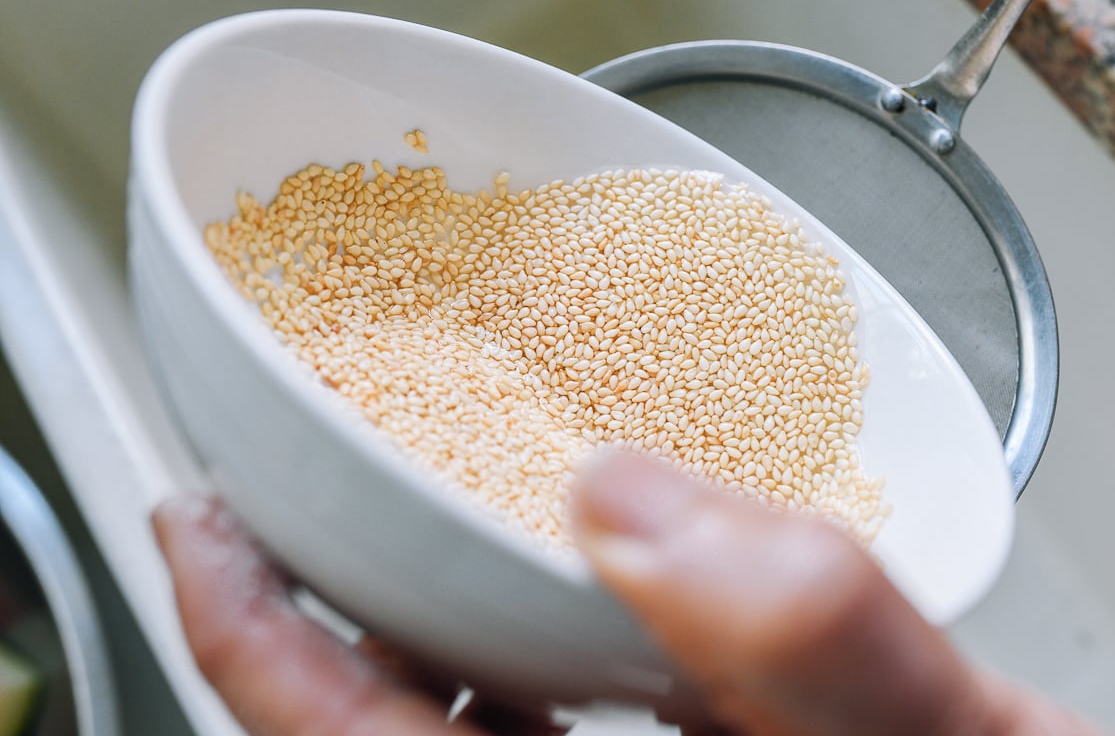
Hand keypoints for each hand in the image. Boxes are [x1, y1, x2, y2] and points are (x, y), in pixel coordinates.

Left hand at [153, 454, 1104, 735]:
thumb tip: (640, 508)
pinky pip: (551, 703)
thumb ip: (822, 640)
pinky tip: (548, 562)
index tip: (198, 521)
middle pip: (382, 729)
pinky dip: (520, 628)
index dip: (249, 643)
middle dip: (310, 613)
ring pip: (458, 712)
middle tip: (268, 495)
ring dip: (408, 613)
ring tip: (385, 508)